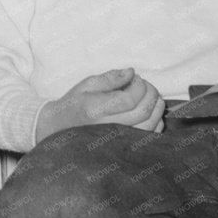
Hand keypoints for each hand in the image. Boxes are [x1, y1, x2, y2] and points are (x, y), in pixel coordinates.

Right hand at [35, 67, 163, 142]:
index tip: (135, 78)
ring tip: (147, 96)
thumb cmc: (74, 104)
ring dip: (156, 106)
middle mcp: (109, 127)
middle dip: (150, 93)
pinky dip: (157, 121)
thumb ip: (110, 78)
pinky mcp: (125, 144)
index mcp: (96, 110)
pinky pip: (150, 135)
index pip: (130, 99)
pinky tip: (148, 111)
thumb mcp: (87, 84)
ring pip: (151, 124)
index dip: (139, 85)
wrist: (61, 128)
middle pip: (144, 111)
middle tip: (144, 84)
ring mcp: (118, 139)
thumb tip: (131, 72)